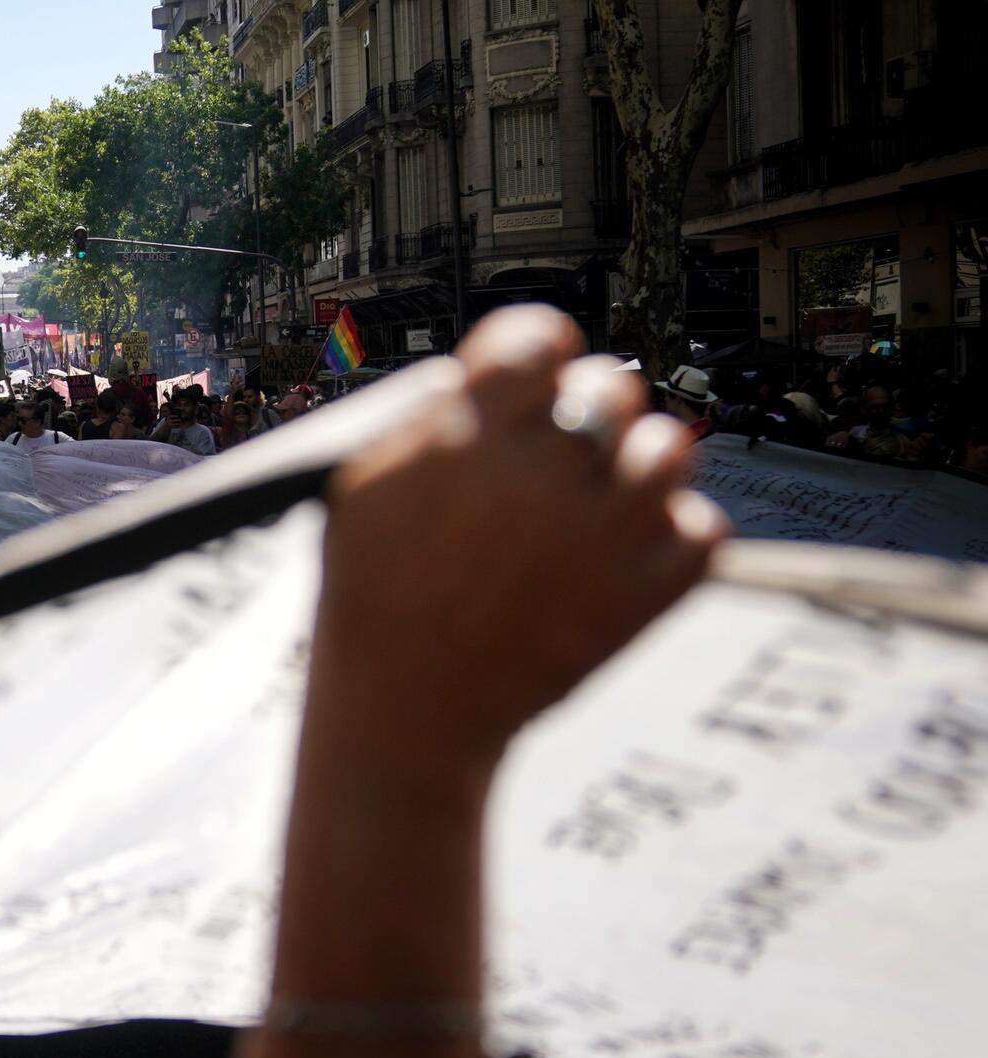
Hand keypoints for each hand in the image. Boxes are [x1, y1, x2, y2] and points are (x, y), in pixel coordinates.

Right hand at [315, 306, 723, 769]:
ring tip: (600, 496)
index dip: (540, 349)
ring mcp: (601, 536)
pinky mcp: (643, 596)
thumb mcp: (360, 488)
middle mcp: (541, 477)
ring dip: (637, 465)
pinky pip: (703, 528)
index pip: (539, 338)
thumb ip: (426, 420)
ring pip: (670, 449)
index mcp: (465, 438)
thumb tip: (484, 378)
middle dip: (586, 410)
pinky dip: (673, 534)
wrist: (405, 713)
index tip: (536, 374)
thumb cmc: (374, 600)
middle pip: (610, 388)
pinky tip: (624, 548)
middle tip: (562, 450)